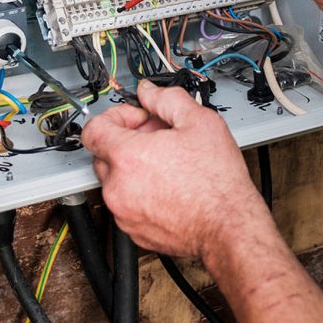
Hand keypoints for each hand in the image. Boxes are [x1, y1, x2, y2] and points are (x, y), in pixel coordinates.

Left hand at [81, 81, 268, 257]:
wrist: (228, 226)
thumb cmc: (217, 181)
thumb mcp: (199, 121)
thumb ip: (166, 99)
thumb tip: (149, 92)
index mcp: (128, 156)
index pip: (93, 128)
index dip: (115, 116)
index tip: (136, 119)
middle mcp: (118, 187)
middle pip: (103, 153)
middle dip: (127, 140)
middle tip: (158, 137)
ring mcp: (123, 212)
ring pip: (114, 179)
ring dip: (132, 167)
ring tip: (167, 162)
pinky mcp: (133, 231)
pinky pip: (126, 203)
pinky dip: (139, 192)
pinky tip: (168, 185)